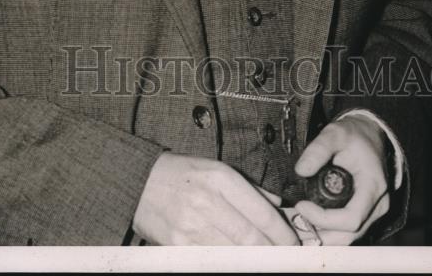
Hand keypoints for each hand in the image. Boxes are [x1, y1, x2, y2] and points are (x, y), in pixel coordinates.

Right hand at [133, 152, 299, 245]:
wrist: (139, 182)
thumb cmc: (181, 174)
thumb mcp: (215, 168)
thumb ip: (248, 187)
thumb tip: (278, 205)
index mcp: (219, 177)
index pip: (261, 212)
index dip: (282, 232)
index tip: (292, 241)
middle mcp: (206, 200)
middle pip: (251, 238)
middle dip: (272, 251)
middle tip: (283, 256)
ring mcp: (191, 225)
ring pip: (234, 253)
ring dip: (253, 260)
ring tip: (263, 259)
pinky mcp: (178, 245)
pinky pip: (211, 260)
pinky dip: (228, 263)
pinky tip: (236, 261)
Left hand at [291, 115, 389, 244]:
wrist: (369, 136)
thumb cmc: (354, 136)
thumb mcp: (335, 133)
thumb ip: (318, 149)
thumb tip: (301, 170)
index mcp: (373, 187)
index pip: (351, 219)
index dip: (324, 219)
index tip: (301, 205)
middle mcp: (376, 207)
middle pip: (347, 236)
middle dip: (317, 233)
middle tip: (290, 221)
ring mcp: (370, 214)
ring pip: (344, 238)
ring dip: (318, 236)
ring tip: (292, 224)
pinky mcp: (362, 215)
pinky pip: (343, 232)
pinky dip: (324, 232)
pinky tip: (304, 223)